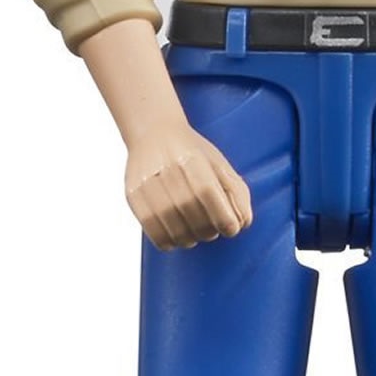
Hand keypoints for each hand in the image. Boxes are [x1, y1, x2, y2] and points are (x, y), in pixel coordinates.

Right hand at [125, 120, 252, 249]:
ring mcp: (147, 185)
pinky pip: (154, 233)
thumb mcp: (220, 164)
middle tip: (212, 227)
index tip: (232, 228)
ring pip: (176, 231)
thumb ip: (237, 193)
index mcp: (192, 159)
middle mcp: (167, 171)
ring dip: (192, 239)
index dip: (225, 218)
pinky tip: (177, 235)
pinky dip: (170, 242)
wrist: (153, 133)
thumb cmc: (193, 154)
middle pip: (194, 217)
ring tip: (195, 231)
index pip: (209, 195)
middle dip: (210, 231)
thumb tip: (242, 223)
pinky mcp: (133, 196)